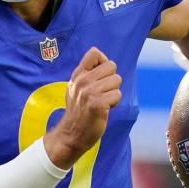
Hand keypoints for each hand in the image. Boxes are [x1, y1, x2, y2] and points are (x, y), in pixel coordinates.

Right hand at [46, 47, 121, 167]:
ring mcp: (89, 92)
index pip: (95, 53)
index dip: (103, 62)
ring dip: (114, 92)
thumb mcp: (76, 87)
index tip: (100, 77)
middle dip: (112, 80)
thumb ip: (86, 73)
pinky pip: (117, 94)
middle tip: (102, 93)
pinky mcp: (97, 104)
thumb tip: (103, 61)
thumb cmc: (78, 111)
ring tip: (102, 102)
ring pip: (116, 80)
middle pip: (111, 66)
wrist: (71, 134)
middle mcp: (82, 81)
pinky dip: (114, 103)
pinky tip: (105, 109)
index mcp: (77, 74)